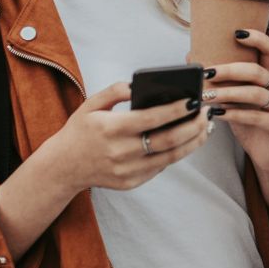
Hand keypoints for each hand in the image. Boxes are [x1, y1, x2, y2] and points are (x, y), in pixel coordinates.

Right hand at [41, 82, 211, 192]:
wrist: (63, 167)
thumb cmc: (80, 131)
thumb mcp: (90, 104)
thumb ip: (114, 91)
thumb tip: (138, 85)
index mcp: (111, 128)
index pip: (151, 118)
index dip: (176, 109)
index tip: (194, 100)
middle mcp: (121, 152)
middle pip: (168, 140)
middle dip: (192, 125)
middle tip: (205, 113)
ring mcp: (127, 170)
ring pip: (170, 157)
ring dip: (192, 142)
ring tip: (204, 127)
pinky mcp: (131, 182)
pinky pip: (160, 167)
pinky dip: (177, 153)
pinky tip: (188, 141)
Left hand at [202, 29, 268, 175]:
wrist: (267, 156)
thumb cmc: (250, 123)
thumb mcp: (236, 100)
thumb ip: (222, 82)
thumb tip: (192, 56)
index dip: (256, 38)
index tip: (236, 32)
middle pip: (257, 71)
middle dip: (229, 70)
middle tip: (207, 73)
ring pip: (254, 94)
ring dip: (227, 94)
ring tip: (206, 97)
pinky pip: (255, 116)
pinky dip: (233, 114)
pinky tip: (217, 114)